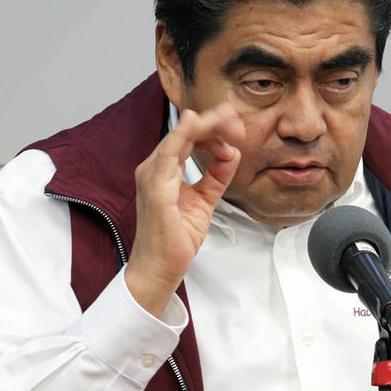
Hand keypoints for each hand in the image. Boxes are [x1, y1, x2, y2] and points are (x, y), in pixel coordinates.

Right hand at [125, 103, 243, 315]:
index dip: (214, 129)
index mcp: (164, 169)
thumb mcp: (205, 201)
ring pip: (180, 136)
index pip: (189, 137)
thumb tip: (232, 153)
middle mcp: (155, 168)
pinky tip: (196, 122)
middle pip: (185, 132)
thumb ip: (217, 176)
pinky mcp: (156, 188)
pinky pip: (168, 154)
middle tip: (237, 121)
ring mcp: (152, 176)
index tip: (237, 130)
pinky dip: (182, 135)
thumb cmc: (174, 239)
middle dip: (215, 122)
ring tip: (230, 120)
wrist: (160, 269)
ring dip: (207, 124)